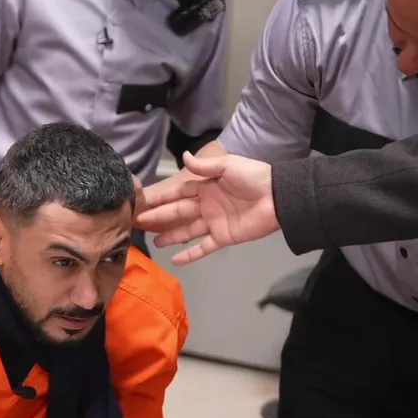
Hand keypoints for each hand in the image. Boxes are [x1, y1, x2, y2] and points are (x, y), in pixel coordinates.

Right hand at [134, 152, 279, 264]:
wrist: (278, 197)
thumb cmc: (253, 177)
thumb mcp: (227, 166)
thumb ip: (205, 166)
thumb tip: (184, 157)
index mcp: (206, 186)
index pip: (179, 192)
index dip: (162, 197)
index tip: (144, 202)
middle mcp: (207, 205)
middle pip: (178, 212)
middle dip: (159, 217)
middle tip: (138, 222)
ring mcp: (214, 222)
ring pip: (187, 230)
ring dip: (171, 236)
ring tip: (153, 243)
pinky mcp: (223, 237)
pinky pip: (204, 247)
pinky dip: (190, 254)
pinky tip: (175, 260)